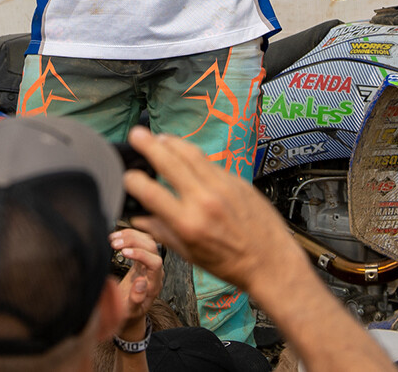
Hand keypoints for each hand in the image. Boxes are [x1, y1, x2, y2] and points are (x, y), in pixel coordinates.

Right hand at [111, 227, 162, 336]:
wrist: (130, 313)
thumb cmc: (130, 314)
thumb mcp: (130, 312)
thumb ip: (136, 299)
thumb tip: (141, 283)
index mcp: (154, 285)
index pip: (155, 262)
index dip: (141, 254)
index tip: (123, 252)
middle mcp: (155, 272)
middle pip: (151, 247)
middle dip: (133, 241)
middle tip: (114, 243)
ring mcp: (149, 264)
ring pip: (146, 241)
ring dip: (130, 236)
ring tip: (113, 238)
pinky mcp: (142, 260)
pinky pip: (140, 242)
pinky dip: (128, 236)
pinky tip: (116, 236)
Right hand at [122, 126, 300, 296]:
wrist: (270, 262)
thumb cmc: (230, 264)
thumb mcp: (190, 255)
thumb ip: (161, 233)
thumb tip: (139, 219)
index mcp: (189, 224)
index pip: (152, 193)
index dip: (134, 181)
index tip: (127, 176)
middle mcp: (205, 201)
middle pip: (170, 162)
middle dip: (149, 145)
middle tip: (136, 134)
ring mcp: (223, 187)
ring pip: (192, 154)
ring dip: (172, 142)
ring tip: (159, 137)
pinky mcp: (237, 181)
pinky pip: (210, 162)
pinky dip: (194, 156)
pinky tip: (186, 154)